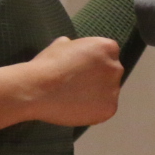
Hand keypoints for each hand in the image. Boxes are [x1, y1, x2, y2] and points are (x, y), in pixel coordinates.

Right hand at [0, 35, 124, 132]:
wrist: (38, 89)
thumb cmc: (48, 65)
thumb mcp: (61, 44)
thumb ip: (75, 45)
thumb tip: (71, 45)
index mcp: (108, 48)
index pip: (108, 54)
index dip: (93, 63)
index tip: (80, 69)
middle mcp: (116, 67)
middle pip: (111, 73)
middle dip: (97, 78)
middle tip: (77, 85)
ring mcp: (114, 89)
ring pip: (108, 92)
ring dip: (96, 95)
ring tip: (74, 98)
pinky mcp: (110, 108)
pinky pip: (104, 109)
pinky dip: (93, 110)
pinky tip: (76, 107)